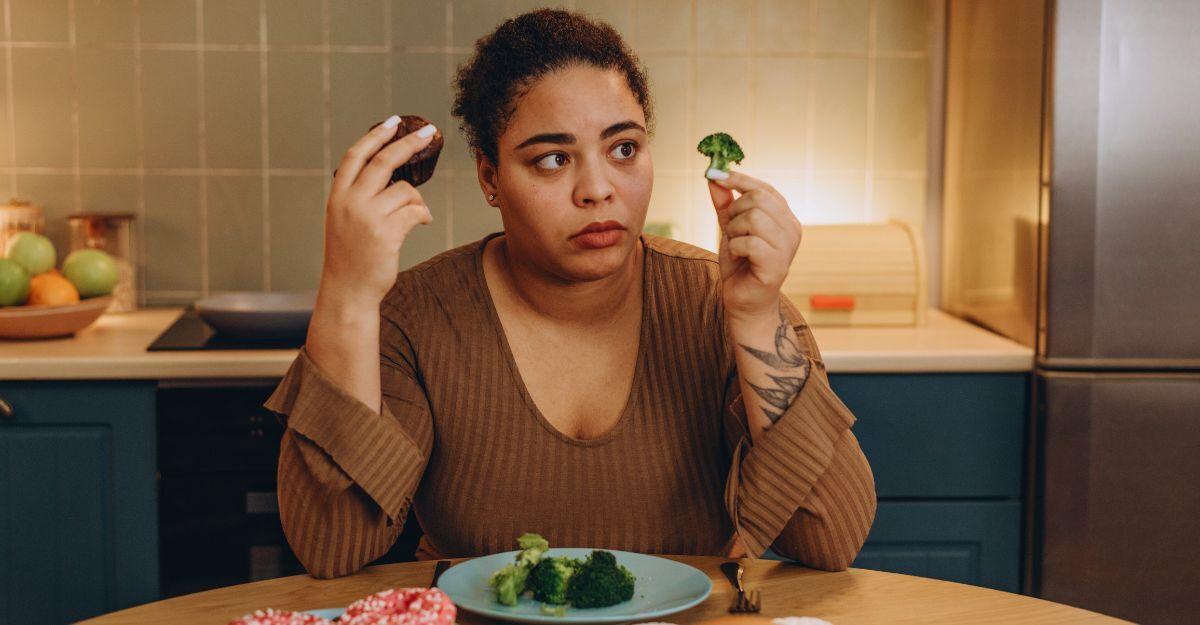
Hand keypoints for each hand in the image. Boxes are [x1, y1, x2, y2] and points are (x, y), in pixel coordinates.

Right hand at [321, 117, 436, 305]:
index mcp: (337, 196)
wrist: (348, 290)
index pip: (355, 156)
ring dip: (417, 200)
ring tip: (416, 213)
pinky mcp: (386, 233)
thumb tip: (393, 173)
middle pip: (384, 162)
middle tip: (428, 132)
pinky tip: (421, 222)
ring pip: (406, 190)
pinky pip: (415, 211)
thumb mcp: (345, 220)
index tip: (393, 122)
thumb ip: (360, 196)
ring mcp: (367, 217)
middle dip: (409, 143)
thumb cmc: (351, 256)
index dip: (375, 136)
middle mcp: (350, 202)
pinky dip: (423, 214)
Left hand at [707, 171, 802, 320]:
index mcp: (785, 218)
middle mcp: (792, 229)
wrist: (744, 302)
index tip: (716, 174)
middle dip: (734, 211)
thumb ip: (725, 204)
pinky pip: (750, 242)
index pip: (765, 189)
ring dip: (734, 231)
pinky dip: (735, 248)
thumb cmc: (740, 265)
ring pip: (754, 218)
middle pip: (758, 199)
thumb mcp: (730, 229)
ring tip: (735, 245)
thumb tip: (714, 177)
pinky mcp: (777, 264)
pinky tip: (737, 258)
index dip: (740, 179)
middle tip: (729, 229)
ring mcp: (788, 247)